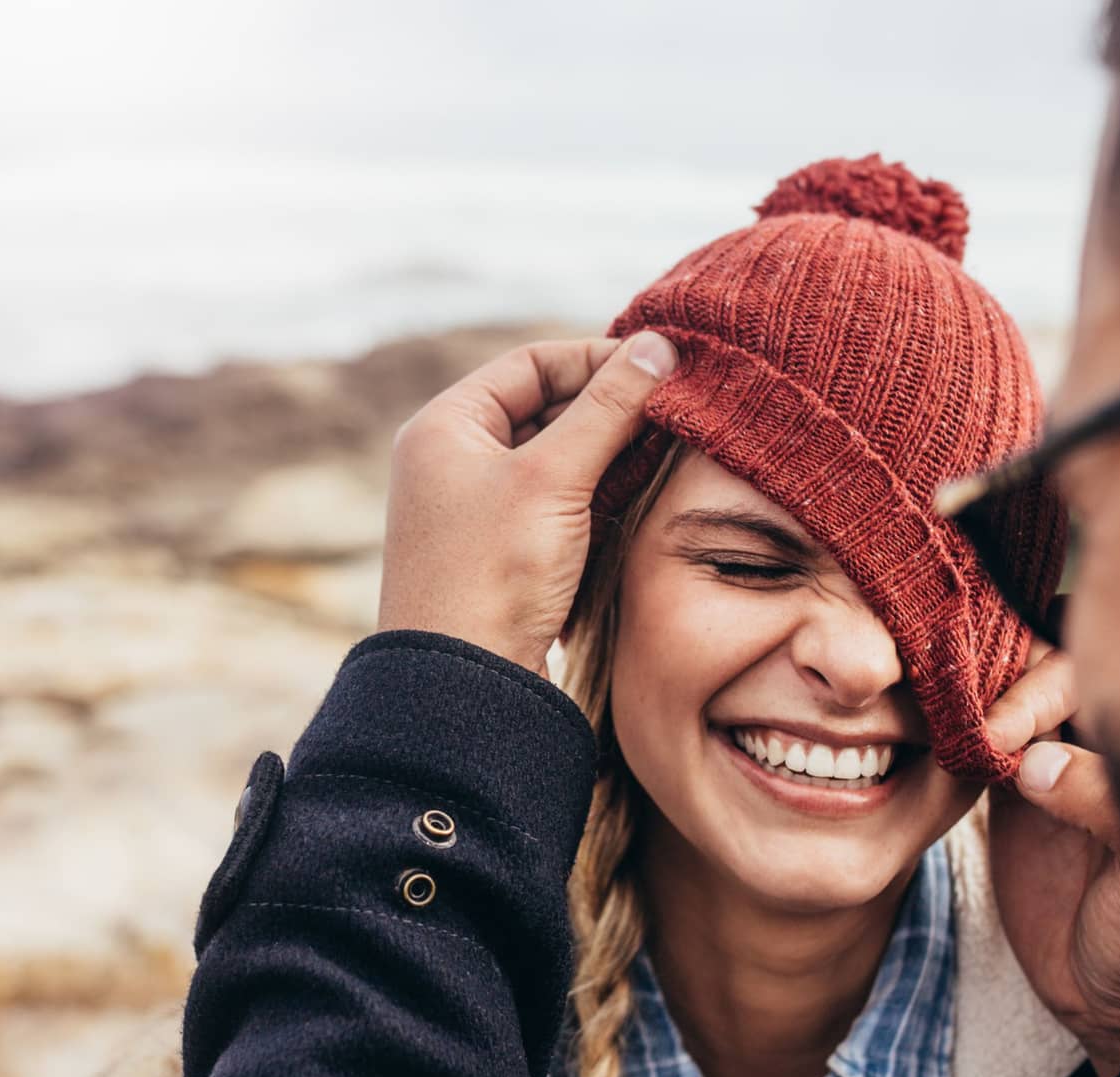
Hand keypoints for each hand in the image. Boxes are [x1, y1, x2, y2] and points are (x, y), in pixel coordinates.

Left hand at [377, 332, 677, 671]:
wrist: (463, 688)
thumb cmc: (492, 575)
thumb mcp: (554, 478)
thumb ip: (608, 408)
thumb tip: (658, 347)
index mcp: (445, 427)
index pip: (531, 364)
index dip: (597, 360)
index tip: (659, 369)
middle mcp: (453, 461)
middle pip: (545, 407)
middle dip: (609, 408)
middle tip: (675, 410)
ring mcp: (476, 509)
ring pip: (556, 457)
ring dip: (611, 451)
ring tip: (669, 449)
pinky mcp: (500, 553)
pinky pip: (556, 503)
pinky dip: (598, 493)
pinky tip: (641, 495)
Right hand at [982, 644, 1119, 1076]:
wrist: (1115, 1011)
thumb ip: (1106, 809)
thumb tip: (1035, 762)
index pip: (1101, 676)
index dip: (1050, 681)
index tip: (1008, 726)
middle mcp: (1106, 746)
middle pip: (1051, 668)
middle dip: (1006, 680)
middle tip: (973, 726)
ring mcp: (1058, 766)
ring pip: (1014, 696)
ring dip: (975, 696)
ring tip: (940, 714)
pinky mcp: (1015, 795)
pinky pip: (984, 742)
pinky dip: (956, 729)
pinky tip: (932, 732)